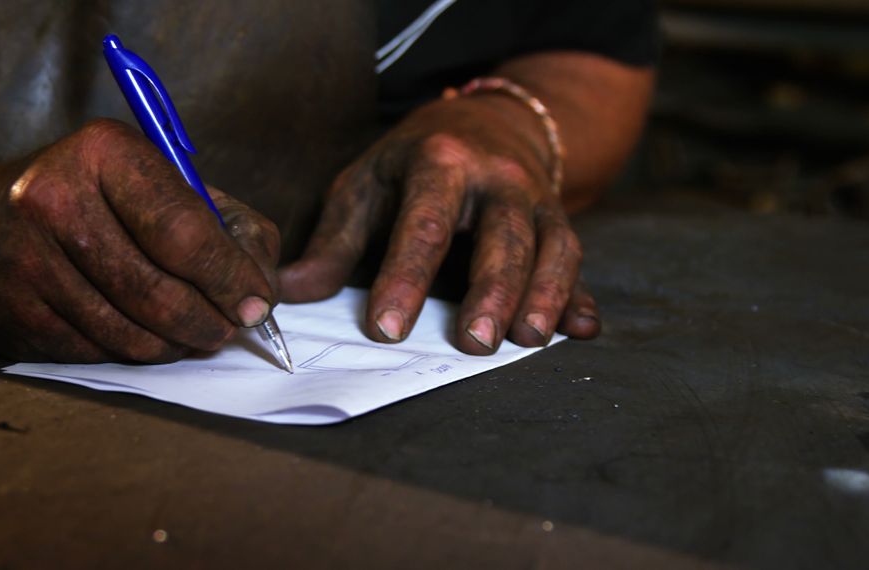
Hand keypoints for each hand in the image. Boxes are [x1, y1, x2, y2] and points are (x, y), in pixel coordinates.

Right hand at [0, 120, 279, 361]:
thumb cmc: (96, 204)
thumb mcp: (164, 185)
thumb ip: (230, 228)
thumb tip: (260, 293)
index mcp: (105, 151)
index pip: (185, 230)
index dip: (231, 277)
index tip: (257, 302)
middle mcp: (57, 198)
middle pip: (162, 291)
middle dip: (211, 321)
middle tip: (229, 328)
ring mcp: (28, 258)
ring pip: (135, 333)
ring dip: (177, 344)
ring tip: (191, 332)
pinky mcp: (13, 312)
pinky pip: (100, 353)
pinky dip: (135, 353)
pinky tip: (140, 333)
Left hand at [281, 95, 599, 354]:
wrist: (485, 124)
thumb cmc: (413, 165)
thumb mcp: (366, 186)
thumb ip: (333, 242)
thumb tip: (286, 293)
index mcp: (440, 162)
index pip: (424, 222)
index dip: (406, 276)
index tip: (387, 327)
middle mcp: (498, 178)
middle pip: (502, 235)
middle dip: (492, 289)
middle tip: (474, 343)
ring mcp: (537, 201)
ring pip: (553, 247)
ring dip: (545, 295)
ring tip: (528, 341)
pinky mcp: (560, 224)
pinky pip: (578, 262)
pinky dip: (582, 296)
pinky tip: (582, 329)